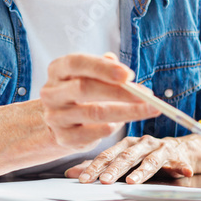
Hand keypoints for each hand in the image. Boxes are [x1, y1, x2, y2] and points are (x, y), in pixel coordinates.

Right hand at [37, 53, 158, 156]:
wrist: (58, 121)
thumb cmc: (79, 93)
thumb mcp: (87, 75)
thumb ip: (104, 69)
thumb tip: (123, 70)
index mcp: (57, 70)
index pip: (76, 63)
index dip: (102, 67)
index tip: (128, 74)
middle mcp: (51, 93)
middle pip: (84, 88)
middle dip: (119, 92)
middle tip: (147, 95)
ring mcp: (55, 116)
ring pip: (93, 113)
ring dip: (126, 111)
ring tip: (149, 109)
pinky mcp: (64, 137)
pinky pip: (93, 133)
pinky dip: (112, 128)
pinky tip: (123, 123)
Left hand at [64, 133, 200, 183]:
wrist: (178, 149)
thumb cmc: (144, 155)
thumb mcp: (122, 158)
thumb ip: (99, 167)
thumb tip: (70, 174)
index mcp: (125, 144)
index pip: (107, 155)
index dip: (95, 167)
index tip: (84, 180)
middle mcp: (140, 143)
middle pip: (126, 157)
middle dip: (114, 169)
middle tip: (104, 181)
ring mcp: (159, 148)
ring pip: (149, 160)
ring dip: (142, 171)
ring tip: (132, 181)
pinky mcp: (177, 155)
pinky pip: (179, 162)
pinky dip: (181, 167)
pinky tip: (184, 172)